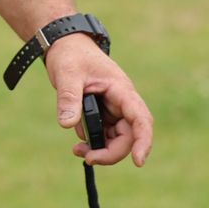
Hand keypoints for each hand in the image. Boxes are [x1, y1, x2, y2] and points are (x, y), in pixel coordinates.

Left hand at [44, 33, 153, 166]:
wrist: (65, 46)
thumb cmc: (70, 55)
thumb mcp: (67, 74)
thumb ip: (68, 98)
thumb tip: (67, 125)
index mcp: (121, 90)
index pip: (140, 118)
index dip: (143, 141)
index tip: (138, 161)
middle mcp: (122, 103)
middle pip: (129, 136)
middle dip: (111, 152)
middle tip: (88, 157)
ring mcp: (114, 110)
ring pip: (117, 139)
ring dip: (101, 150)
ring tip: (78, 150)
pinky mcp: (103, 115)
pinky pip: (105, 136)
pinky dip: (93, 143)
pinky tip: (79, 140)